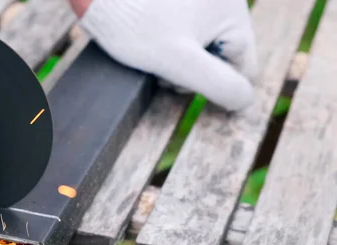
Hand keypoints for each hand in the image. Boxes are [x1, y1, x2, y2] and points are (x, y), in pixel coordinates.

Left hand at [70, 0, 257, 110]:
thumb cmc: (134, 25)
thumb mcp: (179, 62)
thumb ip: (219, 85)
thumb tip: (245, 101)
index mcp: (234, 11)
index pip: (243, 69)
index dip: (213, 86)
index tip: (177, 80)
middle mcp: (225, 1)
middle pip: (223, 58)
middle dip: (193, 73)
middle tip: (161, 70)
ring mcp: (203, 1)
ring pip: (204, 49)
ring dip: (181, 63)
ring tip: (153, 56)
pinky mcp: (183, 4)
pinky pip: (189, 36)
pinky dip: (172, 48)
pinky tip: (151, 46)